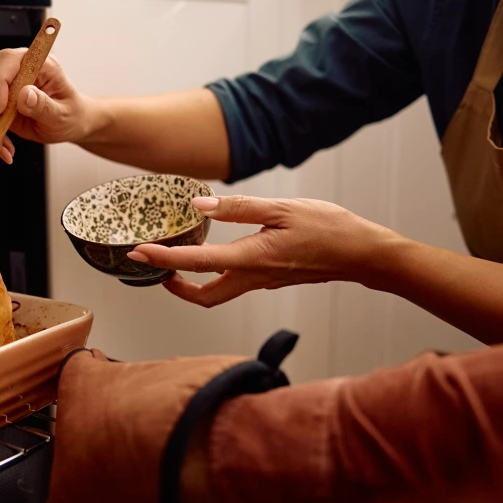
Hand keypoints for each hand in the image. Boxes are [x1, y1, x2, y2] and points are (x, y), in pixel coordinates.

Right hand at [0, 48, 102, 163]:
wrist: (70, 123)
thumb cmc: (71, 114)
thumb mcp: (62, 114)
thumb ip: (43, 105)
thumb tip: (25, 94)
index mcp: (38, 64)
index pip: (8, 61)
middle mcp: (18, 71)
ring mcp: (6, 87)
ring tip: (3, 150)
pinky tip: (3, 149)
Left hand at [129, 195, 399, 307]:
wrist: (363, 254)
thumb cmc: (329, 229)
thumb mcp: (282, 209)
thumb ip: (239, 207)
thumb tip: (200, 205)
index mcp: (251, 259)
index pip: (197, 264)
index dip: (163, 259)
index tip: (139, 252)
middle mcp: (253, 278)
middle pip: (203, 298)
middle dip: (173, 285)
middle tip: (153, 264)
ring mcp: (263, 282)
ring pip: (218, 293)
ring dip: (192, 281)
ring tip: (175, 257)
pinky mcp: (272, 278)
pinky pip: (235, 283)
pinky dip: (215, 273)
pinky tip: (213, 252)